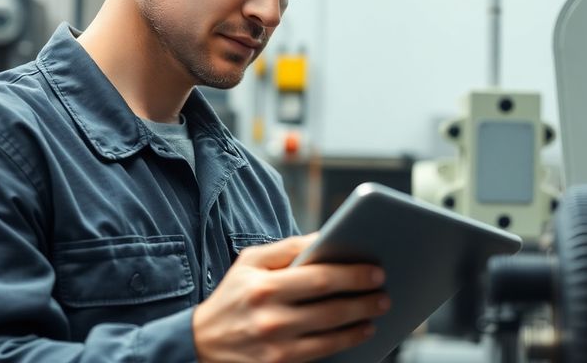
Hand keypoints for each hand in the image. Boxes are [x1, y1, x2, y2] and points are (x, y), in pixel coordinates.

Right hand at [192, 233, 389, 362]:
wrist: (201, 344)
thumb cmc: (234, 296)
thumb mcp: (250, 262)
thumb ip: (288, 247)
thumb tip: (326, 236)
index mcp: (264, 287)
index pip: (320, 278)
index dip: (352, 275)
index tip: (376, 270)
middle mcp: (270, 319)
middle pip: (331, 309)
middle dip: (364, 300)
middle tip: (385, 292)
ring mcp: (276, 348)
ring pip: (331, 336)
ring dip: (360, 323)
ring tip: (377, 311)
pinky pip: (321, 354)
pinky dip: (345, 343)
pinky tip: (360, 332)